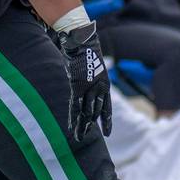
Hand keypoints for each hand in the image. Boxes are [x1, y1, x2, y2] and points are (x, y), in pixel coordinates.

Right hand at [57, 21, 111, 140]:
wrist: (83, 41)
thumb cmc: (87, 50)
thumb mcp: (94, 66)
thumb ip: (92, 78)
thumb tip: (87, 84)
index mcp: (105, 84)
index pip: (107, 107)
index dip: (106, 121)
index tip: (107, 134)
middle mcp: (99, 89)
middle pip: (95, 112)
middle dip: (90, 125)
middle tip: (85, 137)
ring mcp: (89, 88)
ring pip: (86, 112)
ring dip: (82, 125)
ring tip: (78, 138)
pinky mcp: (78, 86)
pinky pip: (76, 105)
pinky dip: (73, 117)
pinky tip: (72, 126)